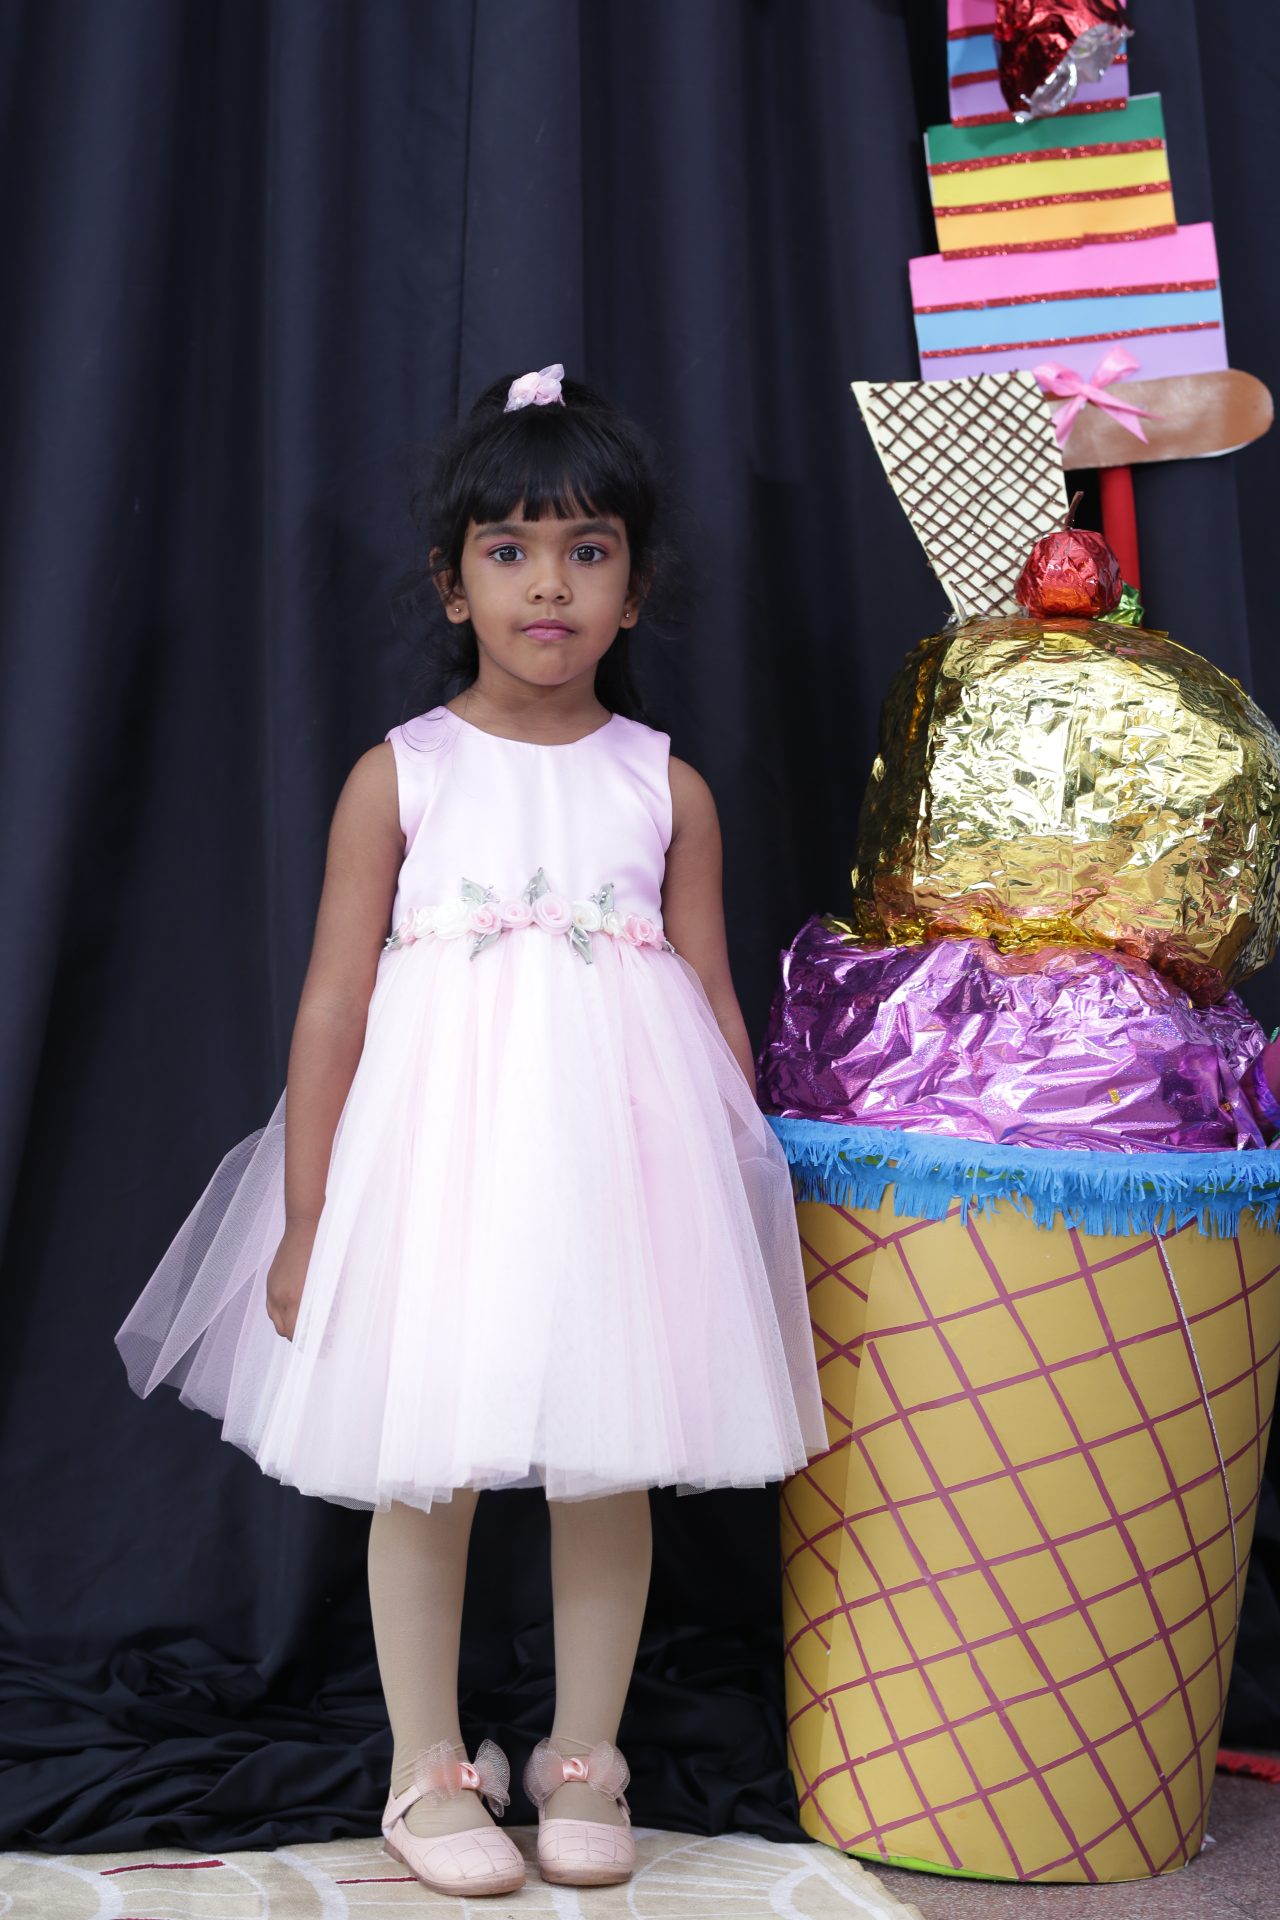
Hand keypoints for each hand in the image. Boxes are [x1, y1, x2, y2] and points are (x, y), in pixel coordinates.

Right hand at [266, 1220, 318, 1341]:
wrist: (304, 1227)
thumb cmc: (323, 1252)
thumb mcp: (328, 1281)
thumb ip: (323, 1304)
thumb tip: (327, 1323)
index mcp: (296, 1298)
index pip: (297, 1334)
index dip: (308, 1344)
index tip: (321, 1347)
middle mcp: (280, 1297)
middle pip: (285, 1331)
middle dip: (298, 1338)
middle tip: (314, 1340)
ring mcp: (272, 1289)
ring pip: (276, 1321)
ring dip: (289, 1326)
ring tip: (304, 1327)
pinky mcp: (270, 1282)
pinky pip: (271, 1307)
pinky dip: (281, 1314)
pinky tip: (294, 1310)